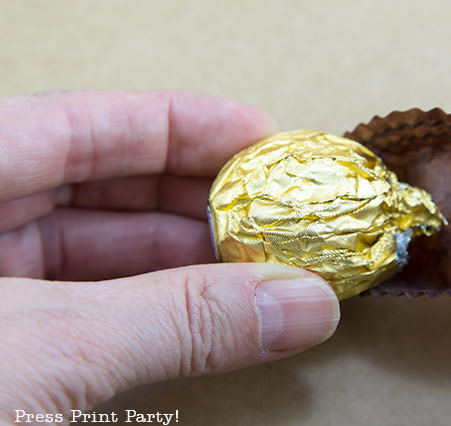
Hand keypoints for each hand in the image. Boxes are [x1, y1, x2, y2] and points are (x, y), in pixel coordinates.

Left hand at [0, 91, 338, 421]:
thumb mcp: (51, 346)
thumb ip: (176, 319)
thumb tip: (300, 304)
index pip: (85, 123)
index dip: (184, 125)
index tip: (262, 137)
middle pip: (103, 187)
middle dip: (199, 203)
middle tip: (278, 217)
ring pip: (102, 253)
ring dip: (188, 263)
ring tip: (262, 269)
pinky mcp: (8, 346)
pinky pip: (91, 307)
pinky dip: (156, 311)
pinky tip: (212, 313)